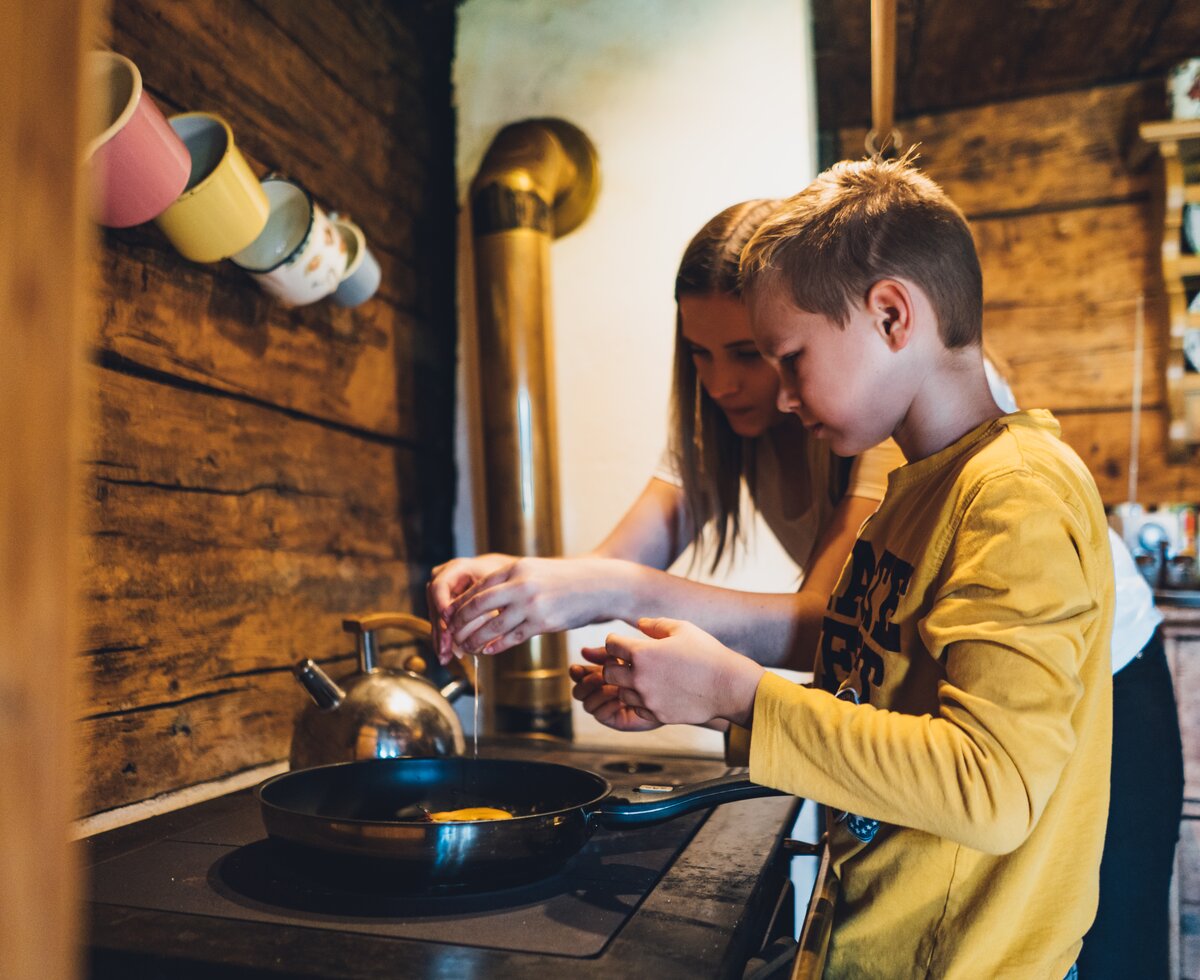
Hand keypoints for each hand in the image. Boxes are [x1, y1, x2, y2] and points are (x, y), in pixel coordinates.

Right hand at [427, 553, 515, 663]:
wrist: (500, 576)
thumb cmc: (501, 579)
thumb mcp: (496, 586)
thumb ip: (485, 599)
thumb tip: (482, 619)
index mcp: (455, 569)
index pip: (439, 587)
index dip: (441, 605)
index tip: (448, 622)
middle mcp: (443, 579)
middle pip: (435, 606)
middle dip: (441, 630)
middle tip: (446, 648)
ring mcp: (439, 593)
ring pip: (435, 618)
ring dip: (441, 638)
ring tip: (445, 656)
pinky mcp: (441, 606)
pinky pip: (440, 624)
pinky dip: (444, 639)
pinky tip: (446, 655)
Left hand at [441, 556, 626, 657]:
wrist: (598, 585)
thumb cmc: (564, 579)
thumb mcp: (533, 571)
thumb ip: (509, 581)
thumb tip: (483, 598)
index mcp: (515, 568)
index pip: (477, 587)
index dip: (459, 603)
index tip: (447, 615)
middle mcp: (520, 584)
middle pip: (477, 606)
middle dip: (459, 622)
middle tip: (449, 633)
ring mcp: (531, 604)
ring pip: (492, 626)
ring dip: (474, 639)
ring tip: (465, 647)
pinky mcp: (543, 622)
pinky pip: (512, 637)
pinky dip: (496, 645)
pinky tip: (487, 650)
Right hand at [570, 649, 661, 731]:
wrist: (681, 686)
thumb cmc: (661, 665)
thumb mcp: (633, 653)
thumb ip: (609, 653)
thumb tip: (583, 651)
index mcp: (604, 672)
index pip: (580, 673)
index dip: (577, 670)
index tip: (582, 664)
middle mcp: (603, 691)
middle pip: (578, 689)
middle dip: (585, 681)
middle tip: (600, 675)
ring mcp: (609, 706)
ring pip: (586, 702)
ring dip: (597, 692)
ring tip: (614, 686)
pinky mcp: (617, 719)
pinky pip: (599, 715)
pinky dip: (605, 705)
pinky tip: (620, 698)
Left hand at [600, 618, 764, 727]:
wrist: (728, 686)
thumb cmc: (707, 653)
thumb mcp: (683, 628)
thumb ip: (656, 624)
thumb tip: (639, 623)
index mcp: (643, 653)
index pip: (610, 644)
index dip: (615, 641)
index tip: (623, 643)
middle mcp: (639, 677)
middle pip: (607, 672)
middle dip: (614, 664)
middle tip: (626, 661)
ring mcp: (647, 699)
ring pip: (620, 692)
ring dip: (626, 684)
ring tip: (642, 677)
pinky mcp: (656, 714)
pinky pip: (636, 708)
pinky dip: (639, 700)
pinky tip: (652, 692)